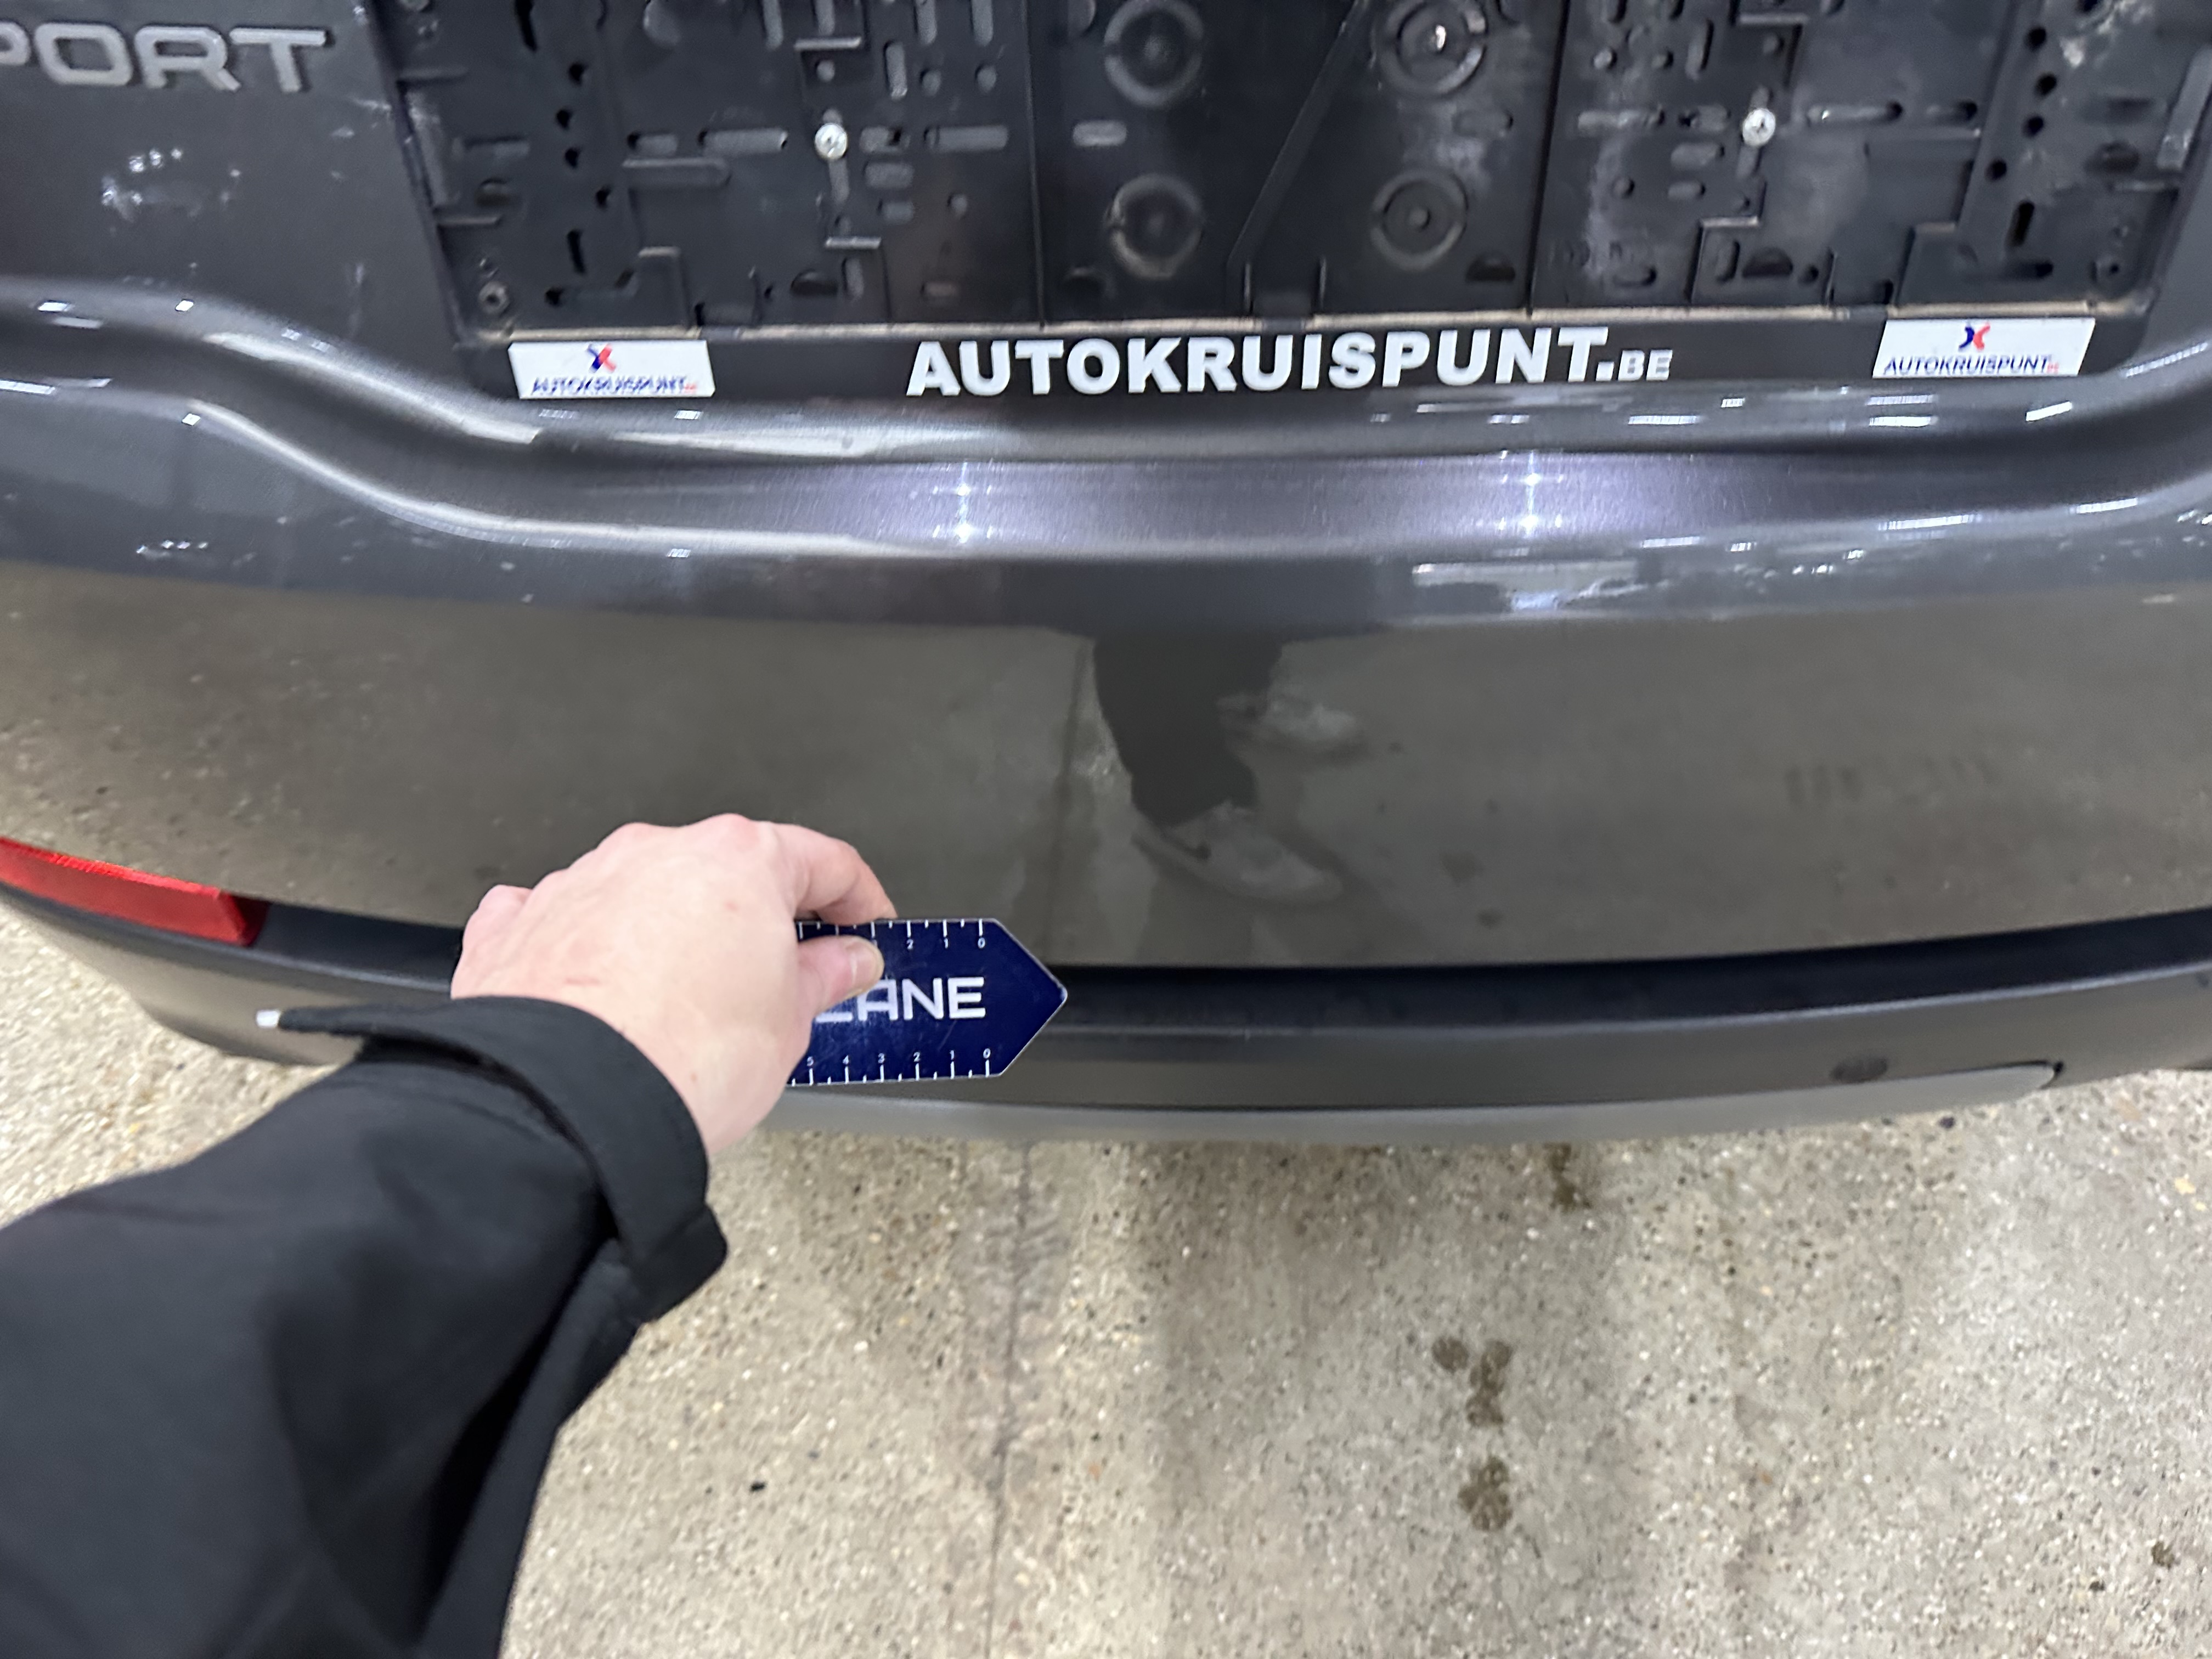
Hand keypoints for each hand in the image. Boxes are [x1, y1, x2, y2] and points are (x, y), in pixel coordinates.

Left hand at [450, 817, 893, 1153]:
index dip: (859, 901)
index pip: (824, 861)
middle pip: (729, 874)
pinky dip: (591, 948)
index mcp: (738, 859)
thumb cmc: (681, 1055)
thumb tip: (845, 961)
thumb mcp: (790, 1022)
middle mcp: (656, 854)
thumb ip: (824, 977)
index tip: (865, 932)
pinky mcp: (519, 926)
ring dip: (675, 935)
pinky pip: (568, 921)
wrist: (566, 1107)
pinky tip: (604, 989)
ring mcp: (582, 883)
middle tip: (788, 980)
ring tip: (691, 1004)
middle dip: (761, 921)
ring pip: (647, 895)